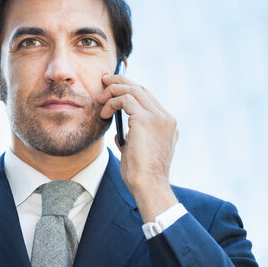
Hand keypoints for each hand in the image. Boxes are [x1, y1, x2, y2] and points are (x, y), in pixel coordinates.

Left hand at [97, 74, 178, 221]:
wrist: (148, 185)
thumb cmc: (141, 175)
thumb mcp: (138, 152)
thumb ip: (133, 139)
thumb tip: (119, 134)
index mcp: (168, 124)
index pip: (148, 98)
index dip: (130, 89)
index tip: (113, 88)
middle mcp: (166, 118)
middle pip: (142, 88)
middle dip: (121, 81)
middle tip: (104, 80)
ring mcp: (159, 117)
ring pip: (133, 90)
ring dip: (113, 91)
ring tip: (99, 98)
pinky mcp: (146, 120)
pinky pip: (125, 99)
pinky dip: (112, 102)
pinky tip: (104, 113)